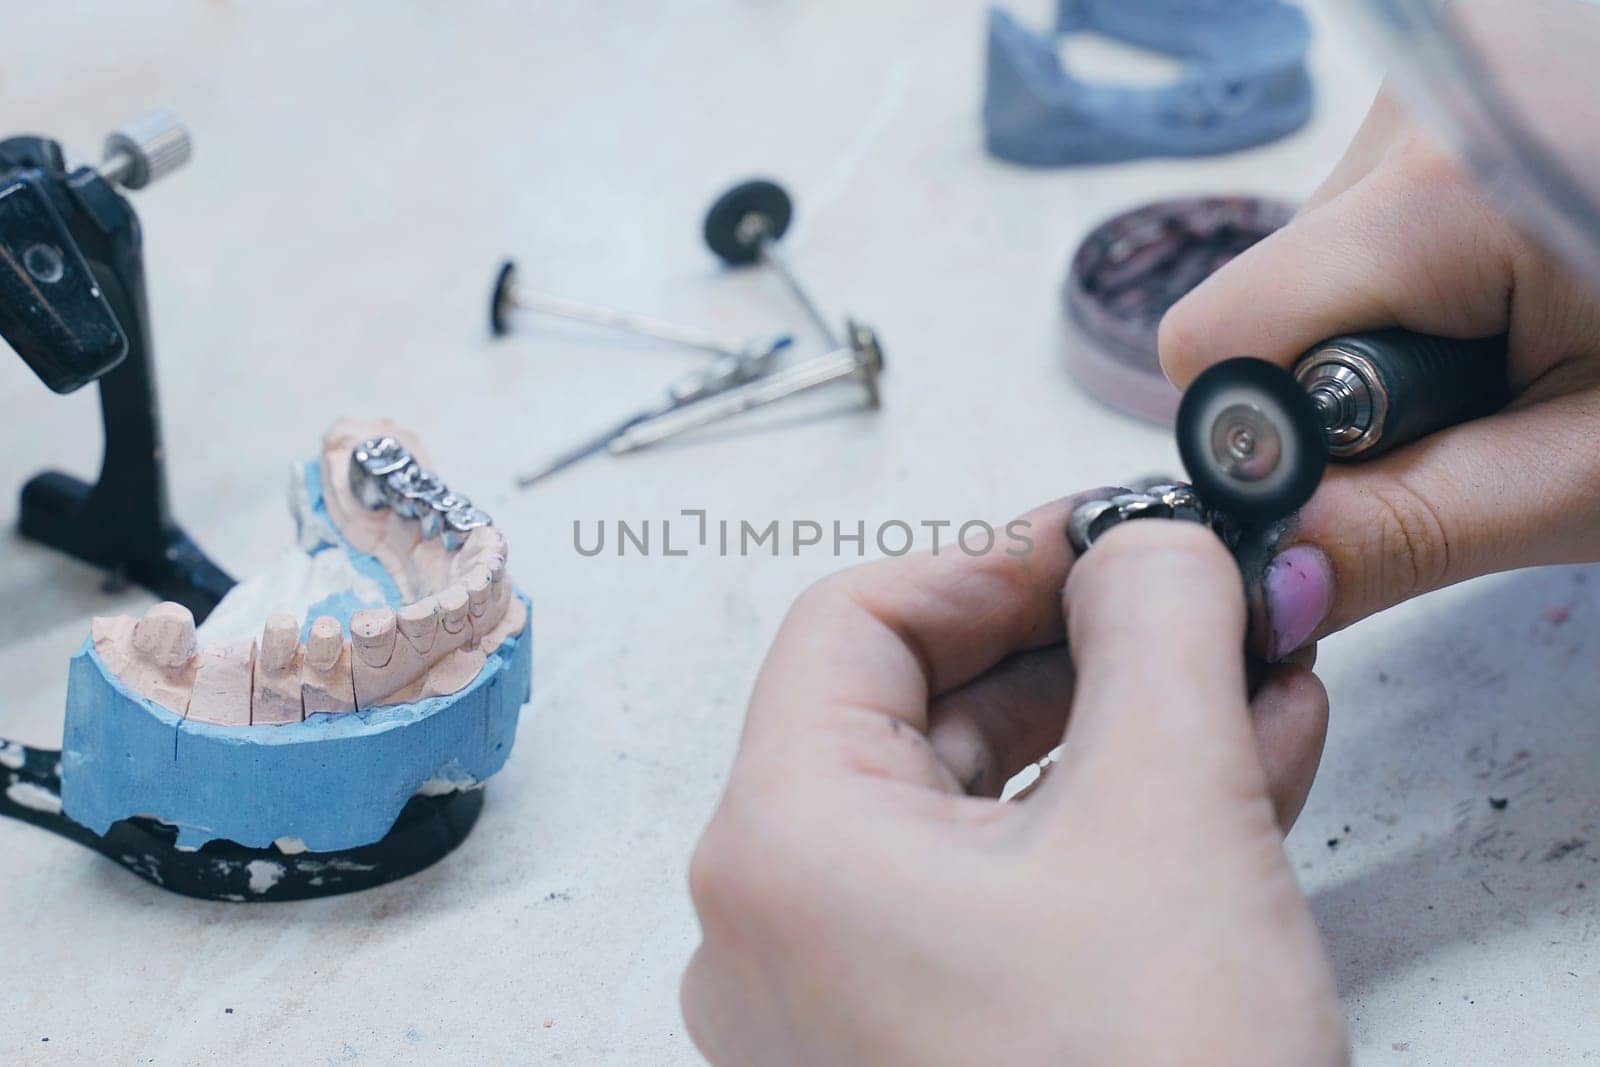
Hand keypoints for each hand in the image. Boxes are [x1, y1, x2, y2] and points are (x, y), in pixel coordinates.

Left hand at [682, 500, 1346, 1065]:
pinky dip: (1104, 835)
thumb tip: (1153, 544)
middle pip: (924, 715)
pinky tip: (1225, 781)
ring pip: (981, 810)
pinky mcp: (919, 1050)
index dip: (992, 560)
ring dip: (1118, 737)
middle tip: (1195, 606)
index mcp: (781, 846)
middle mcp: (779, 925)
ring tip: (1245, 687)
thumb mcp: (1170, 819)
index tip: (1106, 541)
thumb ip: (1159, 635)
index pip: (860, 624)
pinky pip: (1003, 900)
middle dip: (1084, 651)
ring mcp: (841, 1001)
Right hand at [1161, 93, 1599, 660]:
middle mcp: (1419, 104)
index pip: (1219, 342)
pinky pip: (1372, 215)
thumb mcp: (1599, 474)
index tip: (1373, 484)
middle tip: (1501, 404)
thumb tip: (1265, 580)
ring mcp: (1442, 75)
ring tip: (1542, 334)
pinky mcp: (1465, 76)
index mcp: (1445, 191)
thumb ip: (1414, 527)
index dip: (1266, 442)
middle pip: (1266, 300)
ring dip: (1392, 334)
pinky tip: (1535, 286)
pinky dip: (1429, 278)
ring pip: (1316, 259)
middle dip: (1345, 388)